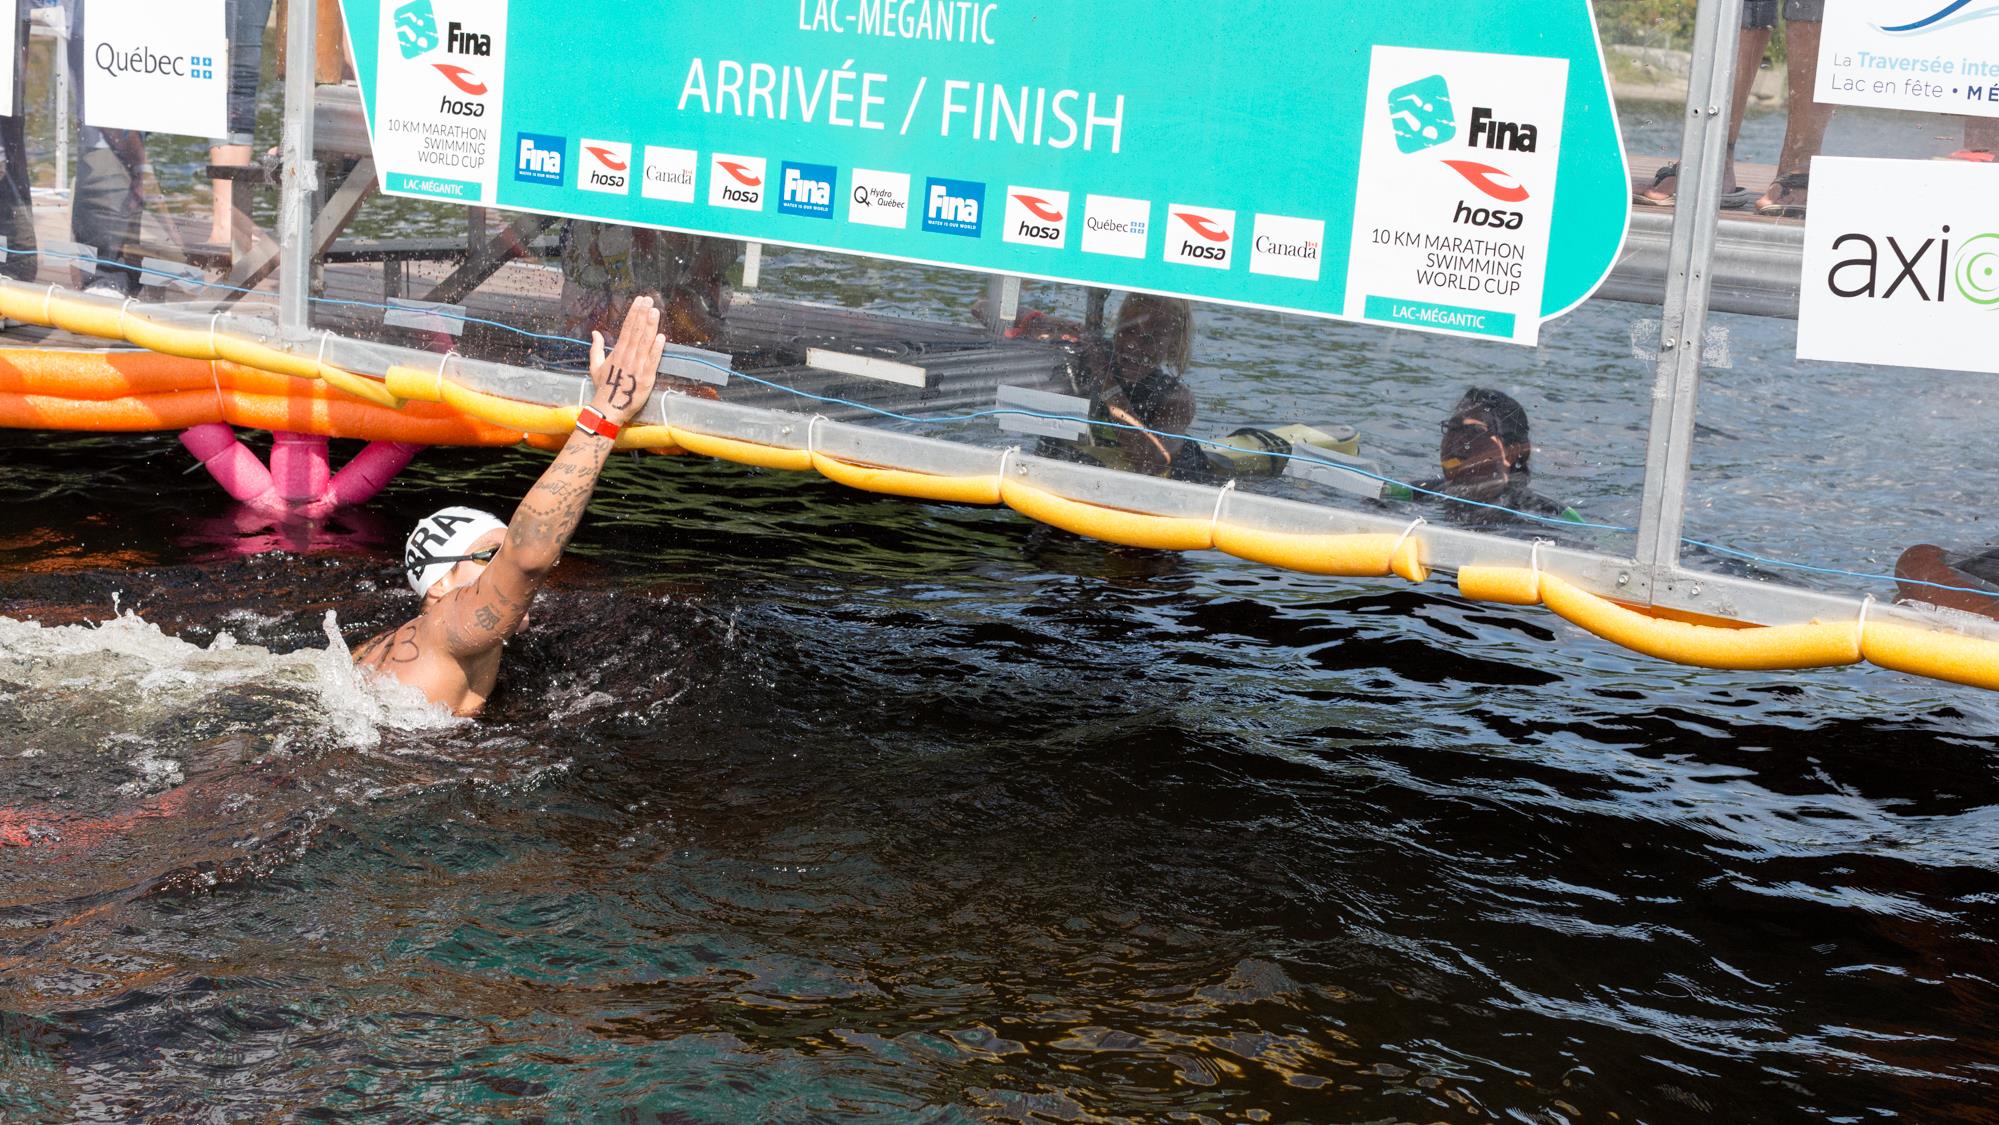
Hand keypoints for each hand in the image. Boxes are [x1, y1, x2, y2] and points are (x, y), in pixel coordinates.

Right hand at [588, 296, 667, 426]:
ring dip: (650, 326)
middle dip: (643, 314)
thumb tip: (595, 332)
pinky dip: (656, 349)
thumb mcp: (596, 367)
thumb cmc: (603, 388)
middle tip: (649, 299)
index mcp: (617, 352)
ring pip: (645, 343)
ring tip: (655, 311)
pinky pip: (652, 361)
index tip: (639, 301)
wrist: (608, 408)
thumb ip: (596, 348)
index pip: (626, 328)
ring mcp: (637, 366)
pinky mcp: (646, 378)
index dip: (633, 313)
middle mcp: (627, 356)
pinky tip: (661, 337)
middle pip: (636, 332)